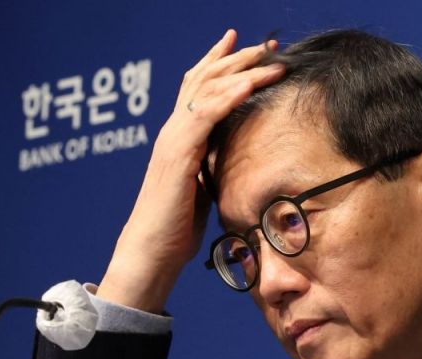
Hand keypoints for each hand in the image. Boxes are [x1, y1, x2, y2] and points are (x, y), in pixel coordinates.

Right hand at [98, 29, 284, 312]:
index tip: (249, 49)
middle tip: (268, 45)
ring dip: (241, 70)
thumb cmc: (176, 228)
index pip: (198, 89)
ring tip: (270, 58)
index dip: (221, 64)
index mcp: (179, 138)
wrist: (151, 250)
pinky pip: (205, 115)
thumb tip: (235, 161)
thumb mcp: (202, 189)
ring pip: (206, 89)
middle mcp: (173, 131)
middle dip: (237, 57)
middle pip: (204, 79)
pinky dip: (228, 96)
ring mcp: (173, 140)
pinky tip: (250, 84)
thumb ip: (213, 167)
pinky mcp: (178, 154)